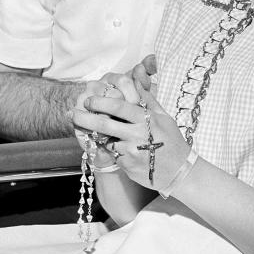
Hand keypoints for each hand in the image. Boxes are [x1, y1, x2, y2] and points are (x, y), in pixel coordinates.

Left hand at [72, 83, 189, 189]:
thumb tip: (135, 80)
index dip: (100, 101)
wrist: (180, 172)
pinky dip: (115, 153)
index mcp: (146, 120)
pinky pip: (114, 155)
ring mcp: (131, 152)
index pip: (119, 106)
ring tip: (108, 137)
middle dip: (84, 117)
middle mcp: (137, 135)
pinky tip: (127, 154)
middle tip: (73, 113)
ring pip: (107, 141)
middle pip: (104, 123)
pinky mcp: (127, 166)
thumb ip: (147, 100)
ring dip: (103, 138)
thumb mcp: (164, 118)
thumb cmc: (172, 142)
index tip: (88, 99)